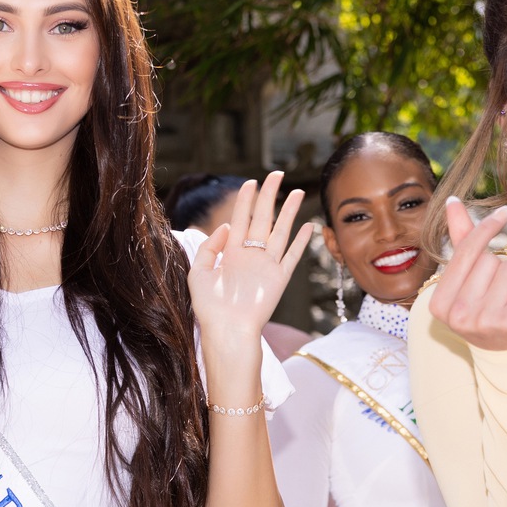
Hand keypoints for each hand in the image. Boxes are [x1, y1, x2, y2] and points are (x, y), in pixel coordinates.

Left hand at [187, 172, 317, 346]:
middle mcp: (251, 256)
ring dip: (289, 212)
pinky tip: (308, 226)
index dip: (246, 200)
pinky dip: (301, 241)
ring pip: (281, 231)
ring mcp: (267, 266)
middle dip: (269, 196)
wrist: (227, 331)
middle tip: (276, 174)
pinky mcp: (280, 278)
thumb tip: (226, 226)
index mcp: (231, 253)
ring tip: (297, 192)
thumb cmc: (210, 307)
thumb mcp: (198, 272)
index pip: (241, 220)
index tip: (251, 182)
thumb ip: (209, 247)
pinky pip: (292, 256)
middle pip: (262, 219)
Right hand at [426, 197, 506, 351]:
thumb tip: (452, 200)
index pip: (465, 253)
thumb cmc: (481, 306)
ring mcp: (484, 322)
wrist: (503, 350)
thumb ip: (460, 240)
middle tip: (494, 290)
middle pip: (490, 261)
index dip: (484, 230)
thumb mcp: (465, 279)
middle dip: (498, 267)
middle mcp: (458, 315)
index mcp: (439, 303)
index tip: (501, 214)